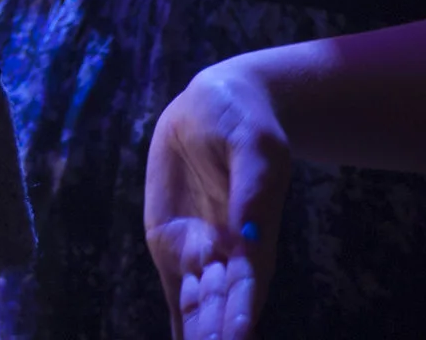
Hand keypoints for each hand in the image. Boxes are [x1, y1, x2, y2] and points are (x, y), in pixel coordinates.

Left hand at [144, 60, 290, 339]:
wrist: (213, 108)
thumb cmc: (244, 122)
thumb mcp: (253, 145)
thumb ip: (251, 188)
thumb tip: (248, 232)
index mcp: (255, 234)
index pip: (248, 281)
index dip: (242, 311)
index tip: (239, 335)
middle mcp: (228, 254)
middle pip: (222, 305)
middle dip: (217, 332)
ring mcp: (198, 252)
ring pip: (197, 307)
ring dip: (198, 334)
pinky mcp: (171, 245)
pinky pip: (174, 291)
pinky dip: (179, 325)